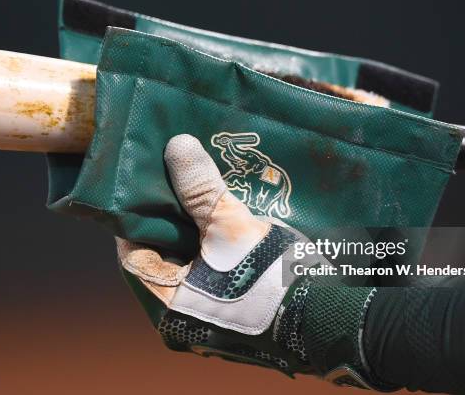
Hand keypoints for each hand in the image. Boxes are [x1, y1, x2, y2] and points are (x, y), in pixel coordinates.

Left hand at [116, 135, 379, 387]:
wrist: (330, 319)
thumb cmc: (271, 280)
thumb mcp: (232, 229)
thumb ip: (201, 190)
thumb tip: (177, 146)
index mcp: (170, 303)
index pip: (134, 256)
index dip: (135, 219)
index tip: (146, 187)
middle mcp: (183, 314)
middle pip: (163, 256)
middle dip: (170, 219)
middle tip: (175, 180)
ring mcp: (209, 314)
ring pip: (190, 261)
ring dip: (196, 229)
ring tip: (201, 190)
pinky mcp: (233, 308)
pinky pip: (213, 269)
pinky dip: (215, 243)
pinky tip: (227, 215)